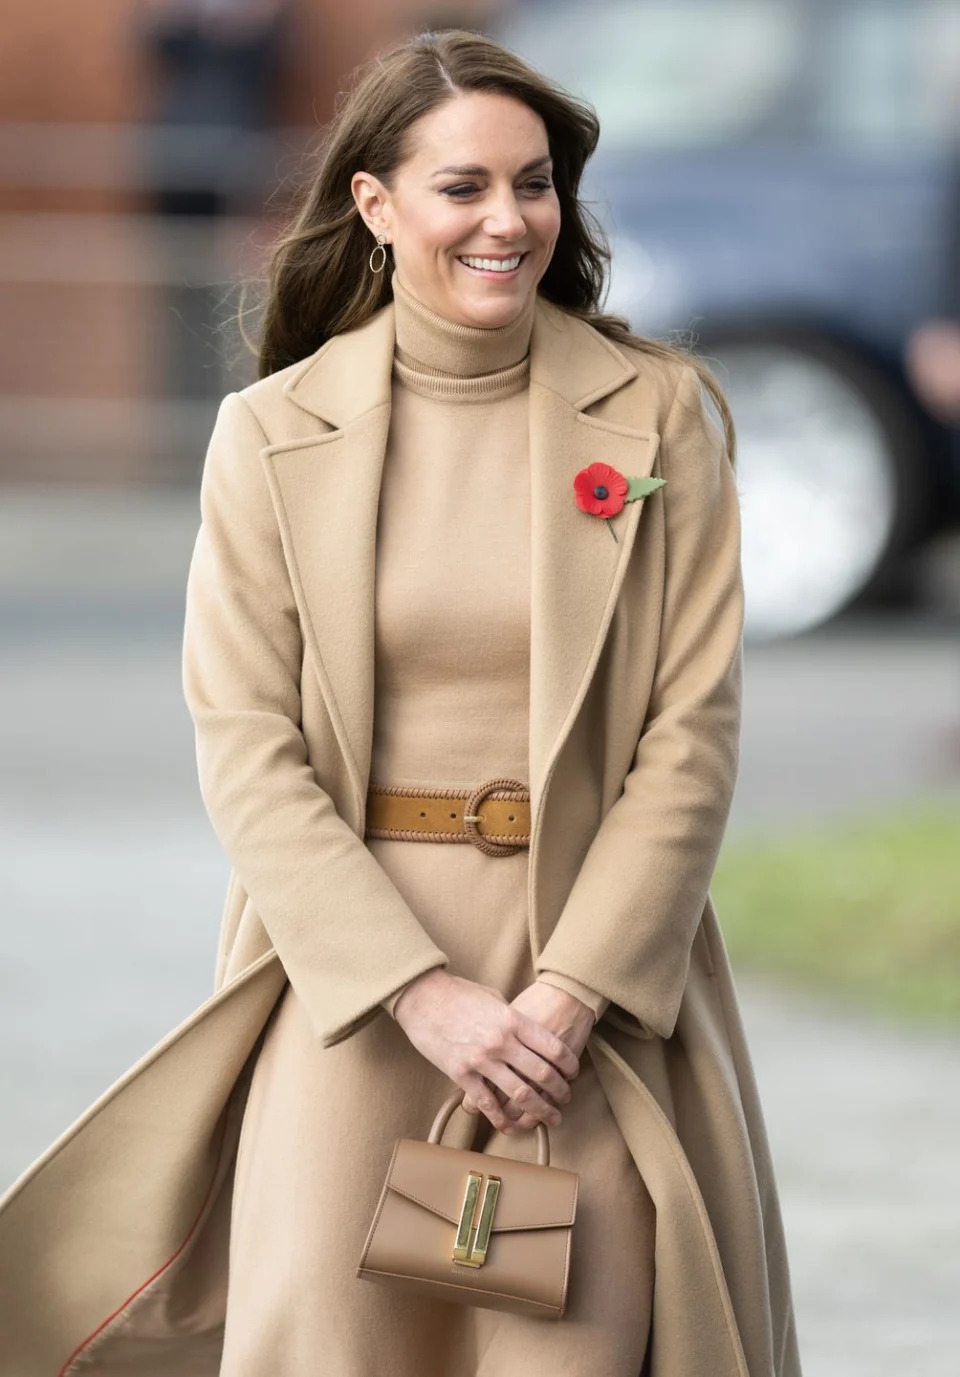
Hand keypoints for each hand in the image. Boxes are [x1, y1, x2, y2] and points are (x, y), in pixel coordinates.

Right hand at [464, 981, 594, 1132]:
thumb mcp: (494, 997)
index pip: (552, 1047)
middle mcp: (501, 1042)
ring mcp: (481, 1060)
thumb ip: (512, 1017)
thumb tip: (527, 1031)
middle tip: (566, 1098)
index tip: (573, 1073)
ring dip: (540, 1109)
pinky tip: (511, 1126)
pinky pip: (487, 1103)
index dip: (569, 1064)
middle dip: (560, 1091)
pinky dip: (501, 1118)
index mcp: (512, 1019)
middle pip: (542, 1074)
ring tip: (551, 1117)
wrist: (422, 996)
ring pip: (520, 1094)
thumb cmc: (458, 993)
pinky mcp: (461, 1074)